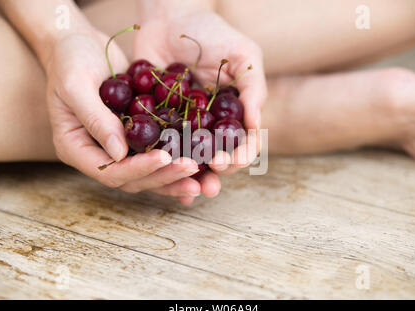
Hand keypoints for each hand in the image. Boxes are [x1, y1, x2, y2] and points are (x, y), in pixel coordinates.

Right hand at [45, 31, 202, 203]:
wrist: (81, 42)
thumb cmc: (70, 58)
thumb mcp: (76, 85)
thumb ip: (95, 119)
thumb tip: (120, 154)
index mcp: (75, 148)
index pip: (109, 171)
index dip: (138, 169)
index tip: (165, 157)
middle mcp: (98, 154)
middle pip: (133, 179)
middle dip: (163, 176)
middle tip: (192, 167)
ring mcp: (117, 148)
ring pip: (148, 173)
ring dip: (174, 175)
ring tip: (202, 175)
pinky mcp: (135, 137)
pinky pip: (157, 154)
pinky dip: (177, 159)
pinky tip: (202, 161)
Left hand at [134, 8, 266, 187]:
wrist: (170, 17)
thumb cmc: (212, 33)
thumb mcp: (244, 55)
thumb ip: (253, 88)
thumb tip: (257, 125)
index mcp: (235, 113)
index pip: (244, 141)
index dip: (241, 154)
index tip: (232, 160)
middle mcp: (212, 124)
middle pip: (219, 156)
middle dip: (218, 172)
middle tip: (211, 178)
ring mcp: (184, 126)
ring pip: (191, 158)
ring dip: (192, 177)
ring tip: (190, 189)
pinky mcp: (158, 122)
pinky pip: (162, 147)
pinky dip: (162, 163)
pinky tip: (161, 177)